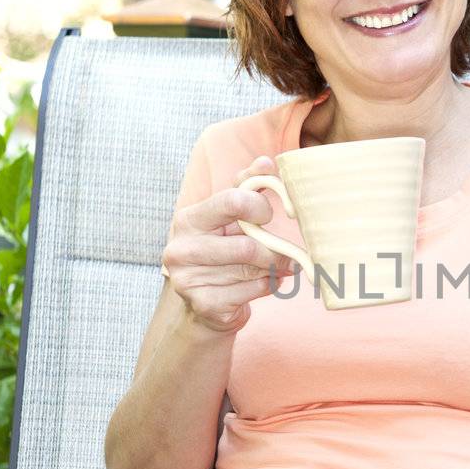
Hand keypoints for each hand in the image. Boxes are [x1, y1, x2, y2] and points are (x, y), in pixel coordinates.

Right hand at [160, 156, 297, 334]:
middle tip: (288, 255)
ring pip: (251, 270)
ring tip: (275, 268)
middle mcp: (181, 249)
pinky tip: (260, 284)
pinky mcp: (203, 305)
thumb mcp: (232, 217)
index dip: (260, 207)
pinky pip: (251, 293)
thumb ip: (248, 187)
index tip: (268, 216)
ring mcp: (188, 280)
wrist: (208, 302)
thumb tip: (266, 163)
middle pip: (247, 246)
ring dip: (272, 270)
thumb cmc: (224, 250)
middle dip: (274, 251)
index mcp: (188, 219)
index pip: (232, 201)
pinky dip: (266, 288)